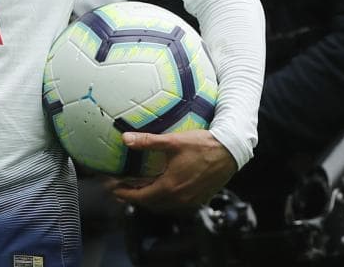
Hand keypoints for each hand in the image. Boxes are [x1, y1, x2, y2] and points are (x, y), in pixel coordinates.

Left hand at [105, 130, 236, 214]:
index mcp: (169, 187)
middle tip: (122, 188)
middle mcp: (179, 199)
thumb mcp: (173, 141)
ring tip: (139, 188)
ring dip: (150, 199)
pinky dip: (164, 199)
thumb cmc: (203, 145)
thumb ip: (147, 141)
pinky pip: (176, 205)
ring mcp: (190, 201)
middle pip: (150, 204)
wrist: (230, 152)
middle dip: (134, 197)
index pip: (140, 197)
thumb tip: (125, 138)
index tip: (113, 189)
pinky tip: (162, 188)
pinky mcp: (200, 199)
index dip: (124, 195)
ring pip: (163, 206)